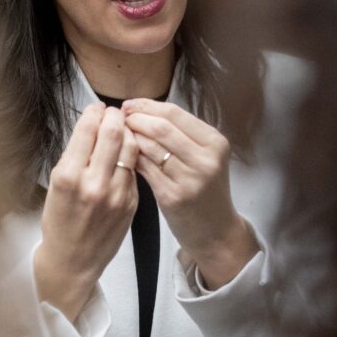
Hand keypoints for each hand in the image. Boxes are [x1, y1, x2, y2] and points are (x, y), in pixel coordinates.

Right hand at [34, 103, 138, 320]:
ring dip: (128, 132)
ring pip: (131, 148)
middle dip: (116, 116)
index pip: (88, 130)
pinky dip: (130, 156)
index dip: (95, 112)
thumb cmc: (59, 220)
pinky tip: (124, 154)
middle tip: (114, 112)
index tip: (97, 108)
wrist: (72, 261)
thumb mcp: (56, 184)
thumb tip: (92, 123)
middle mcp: (94, 184)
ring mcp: (117, 194)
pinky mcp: (132, 203)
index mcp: (69, 176)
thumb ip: (75, 154)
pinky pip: (134, 169)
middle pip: (114, 133)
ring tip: (122, 129)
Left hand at [123, 99, 257, 288]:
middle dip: (136, 119)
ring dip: (131, 137)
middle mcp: (205, 159)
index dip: (147, 106)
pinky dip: (132, 158)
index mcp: (215, 142)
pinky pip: (145, 169)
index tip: (129, 105)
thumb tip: (142, 110)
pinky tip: (124, 155)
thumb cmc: (206, 190)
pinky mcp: (174, 197)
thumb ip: (181, 134)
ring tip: (119, 135)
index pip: (175, 113)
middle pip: (162, 127)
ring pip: (151, 147)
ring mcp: (190, 179)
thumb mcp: (205, 157)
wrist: (216, 231)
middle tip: (119, 118)